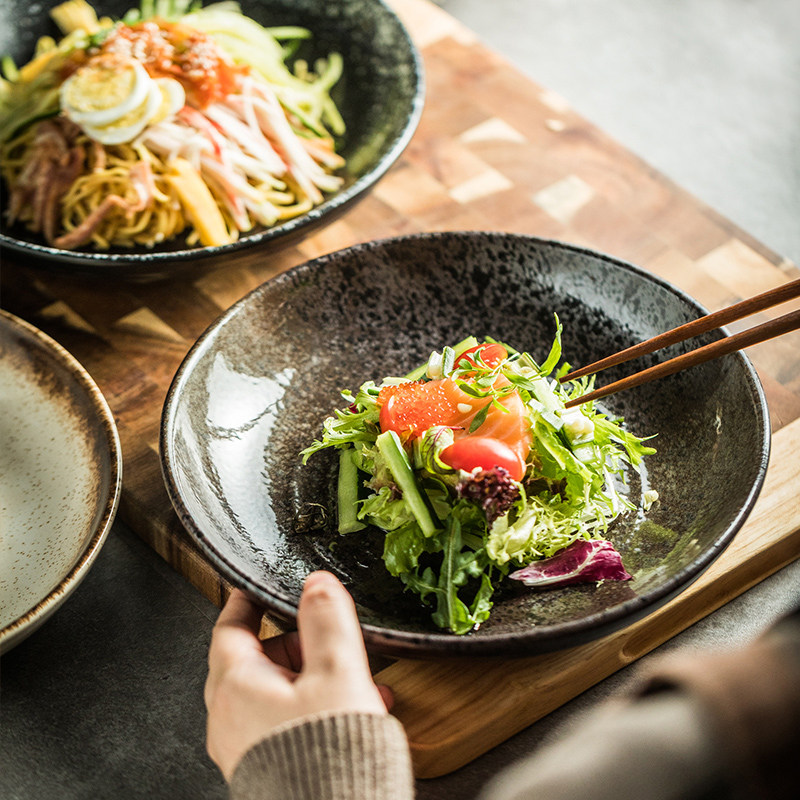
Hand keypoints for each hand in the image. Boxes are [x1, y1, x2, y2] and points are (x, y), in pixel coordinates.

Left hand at [205, 571, 391, 779]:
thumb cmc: (327, 756)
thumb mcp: (337, 670)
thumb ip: (327, 619)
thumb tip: (317, 585)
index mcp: (237, 686)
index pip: (230, 627)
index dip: (247, 601)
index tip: (256, 587)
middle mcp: (231, 718)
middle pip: (257, 659)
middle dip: (296, 642)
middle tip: (327, 637)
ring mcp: (245, 746)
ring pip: (274, 692)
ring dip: (313, 677)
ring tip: (354, 679)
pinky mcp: (264, 767)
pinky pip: (284, 721)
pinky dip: (313, 706)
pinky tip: (352, 710)